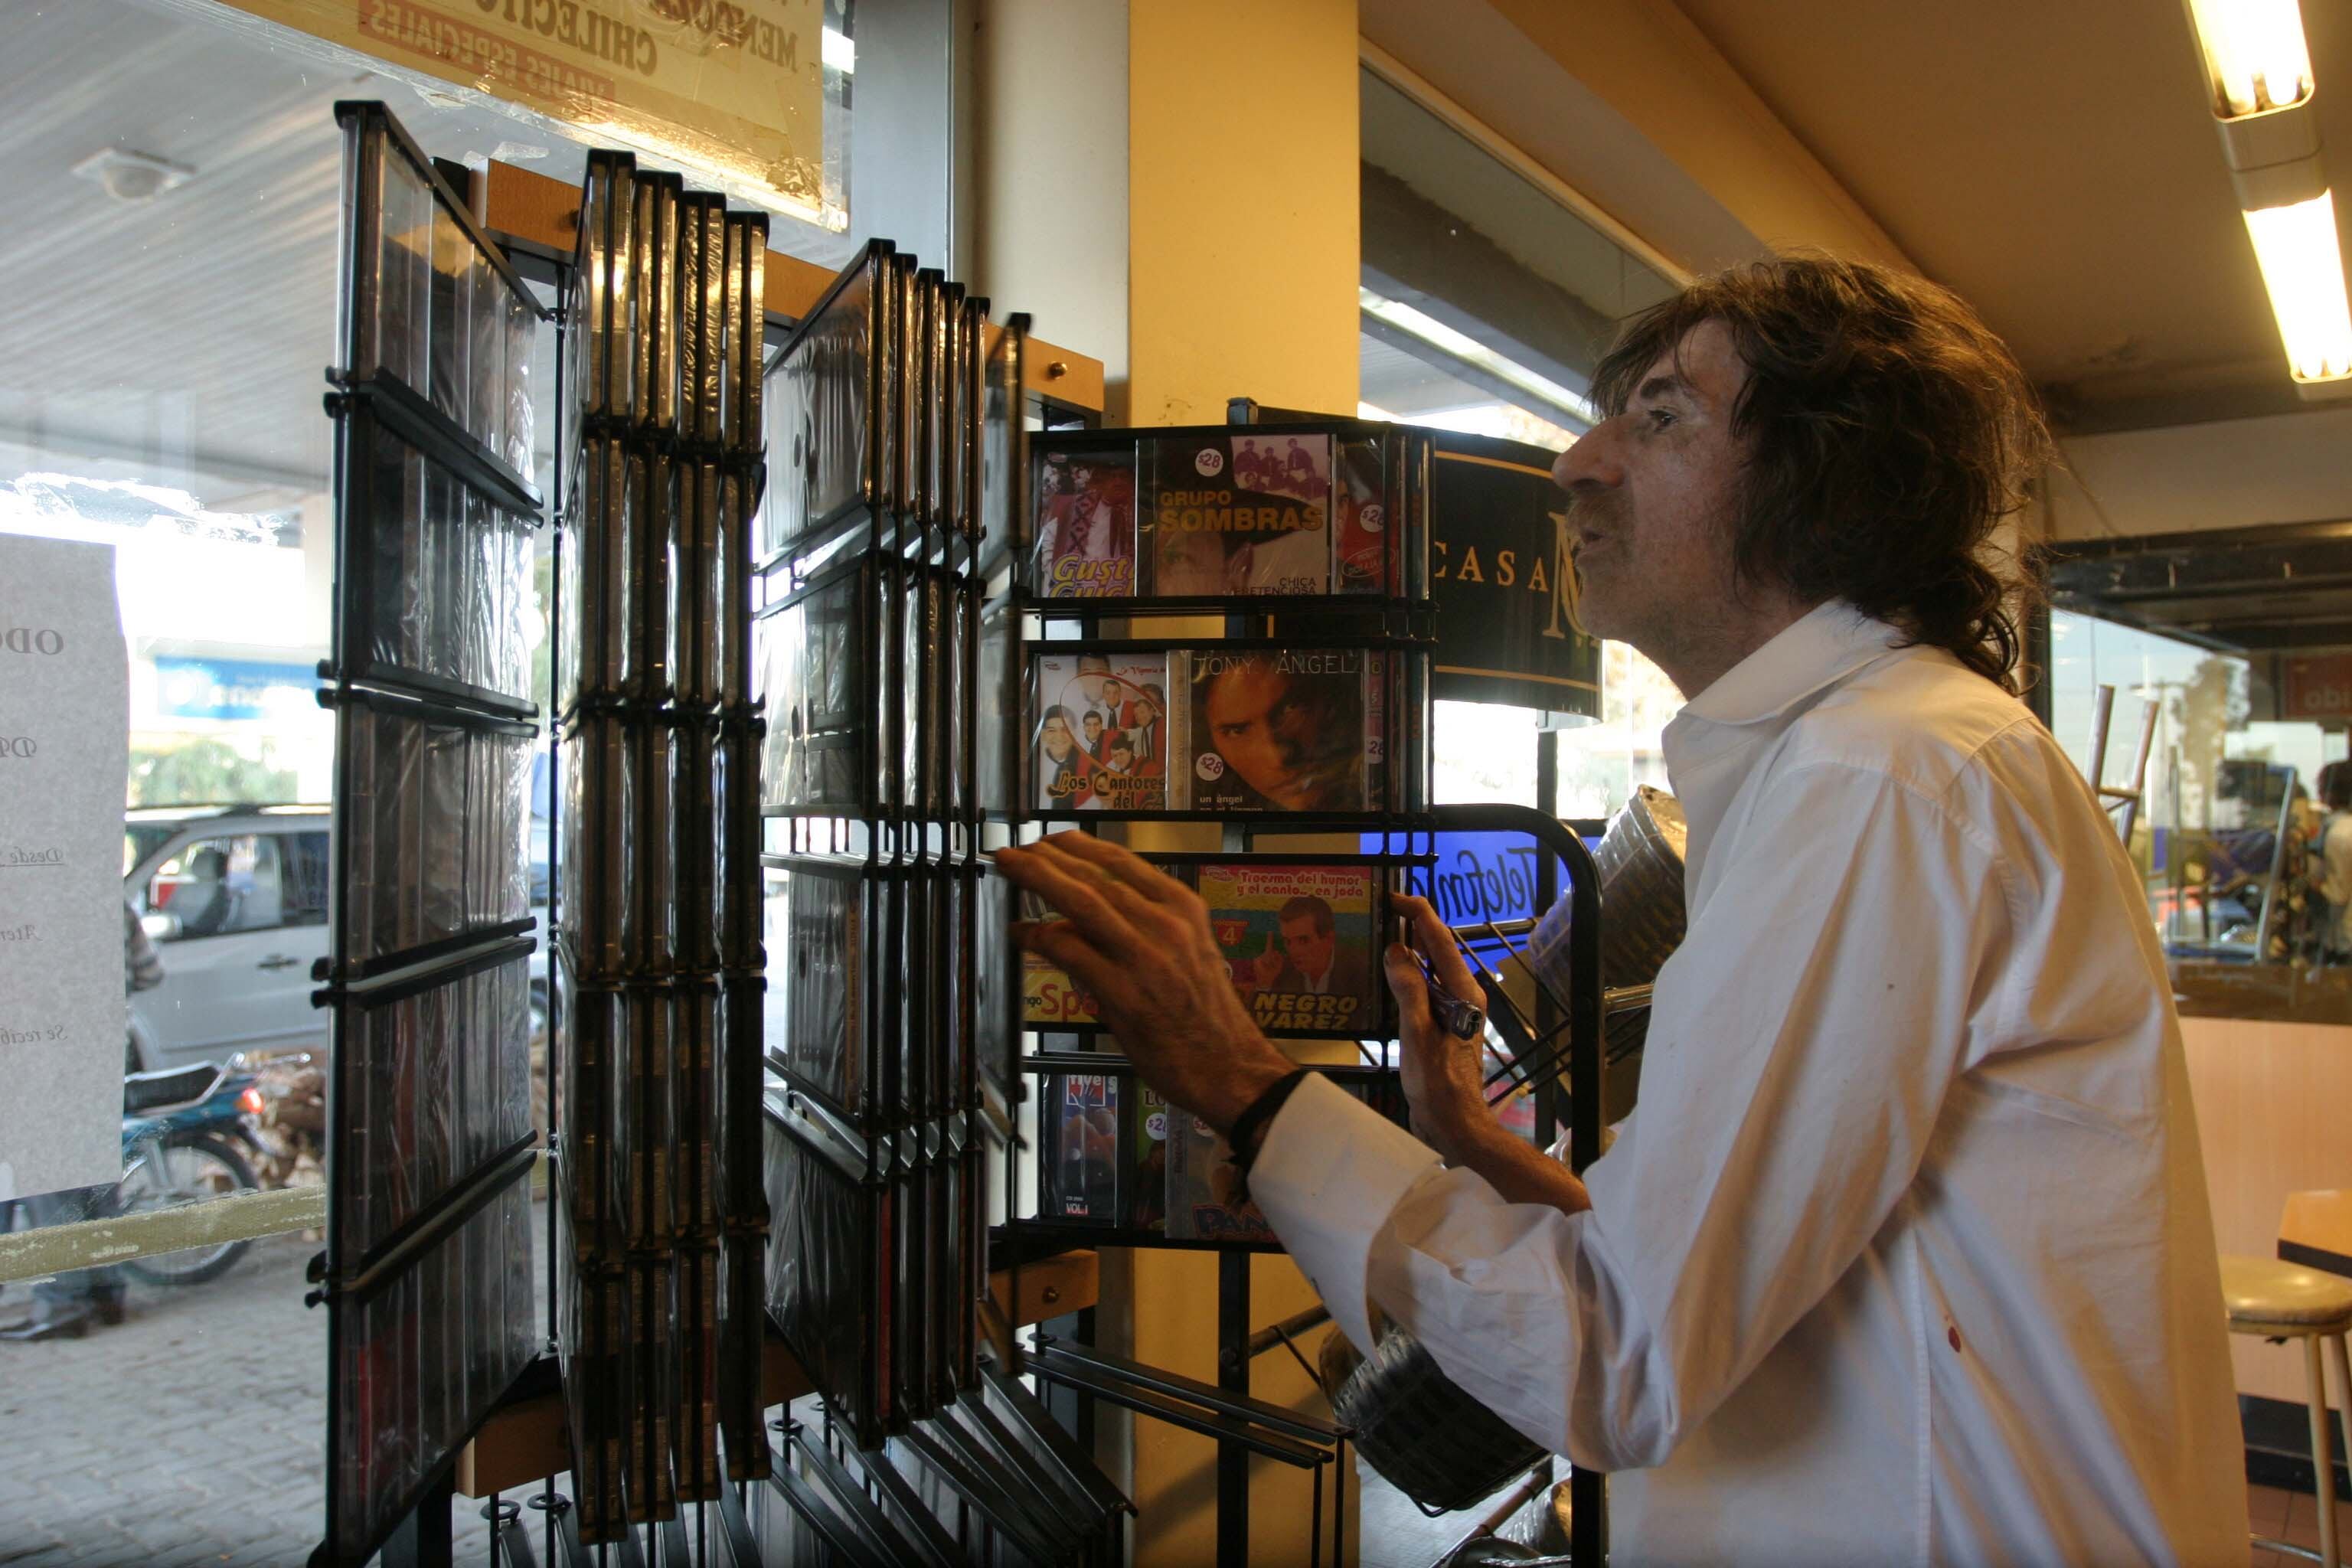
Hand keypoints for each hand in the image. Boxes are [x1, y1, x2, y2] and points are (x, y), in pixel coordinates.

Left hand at [996, 833, 1294, 1133]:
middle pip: (1095, 876)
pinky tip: (1021, 933)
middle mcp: (1166, 924)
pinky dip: (1039, 937)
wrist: (1228, 1065)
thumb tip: (1082, 918)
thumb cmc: (1205, 1014)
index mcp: (1184, 908)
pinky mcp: (1124, 993)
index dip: (1080, 846)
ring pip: (1081, 902)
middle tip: (1017, 850)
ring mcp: (1145, 957)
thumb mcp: (1188, 952)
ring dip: (1038, 880)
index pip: (1123, 862)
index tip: (1052, 839)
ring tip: (1010, 869)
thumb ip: (1144, 928)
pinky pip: (1070, 951)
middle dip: (1048, 857)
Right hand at [1384, 892, 1495, 1164]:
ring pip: (1428, 970)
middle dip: (1408, 928)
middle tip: (1376, 914)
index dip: (1416, 912)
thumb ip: (1409, 989)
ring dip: (1404, 954)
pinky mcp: (1442, 1026)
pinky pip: (1423, 991)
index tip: (1390, 897)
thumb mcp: (1417, 1033)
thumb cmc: (1438, 1083)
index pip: (1440, 938)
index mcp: (1462, 991)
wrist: (1454, 1124)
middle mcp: (1462, 995)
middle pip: (1435, 950)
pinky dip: (1404, 980)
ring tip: (1374, 939)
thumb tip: (1396, 951)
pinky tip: (1383, 980)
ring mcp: (1453, 1011)